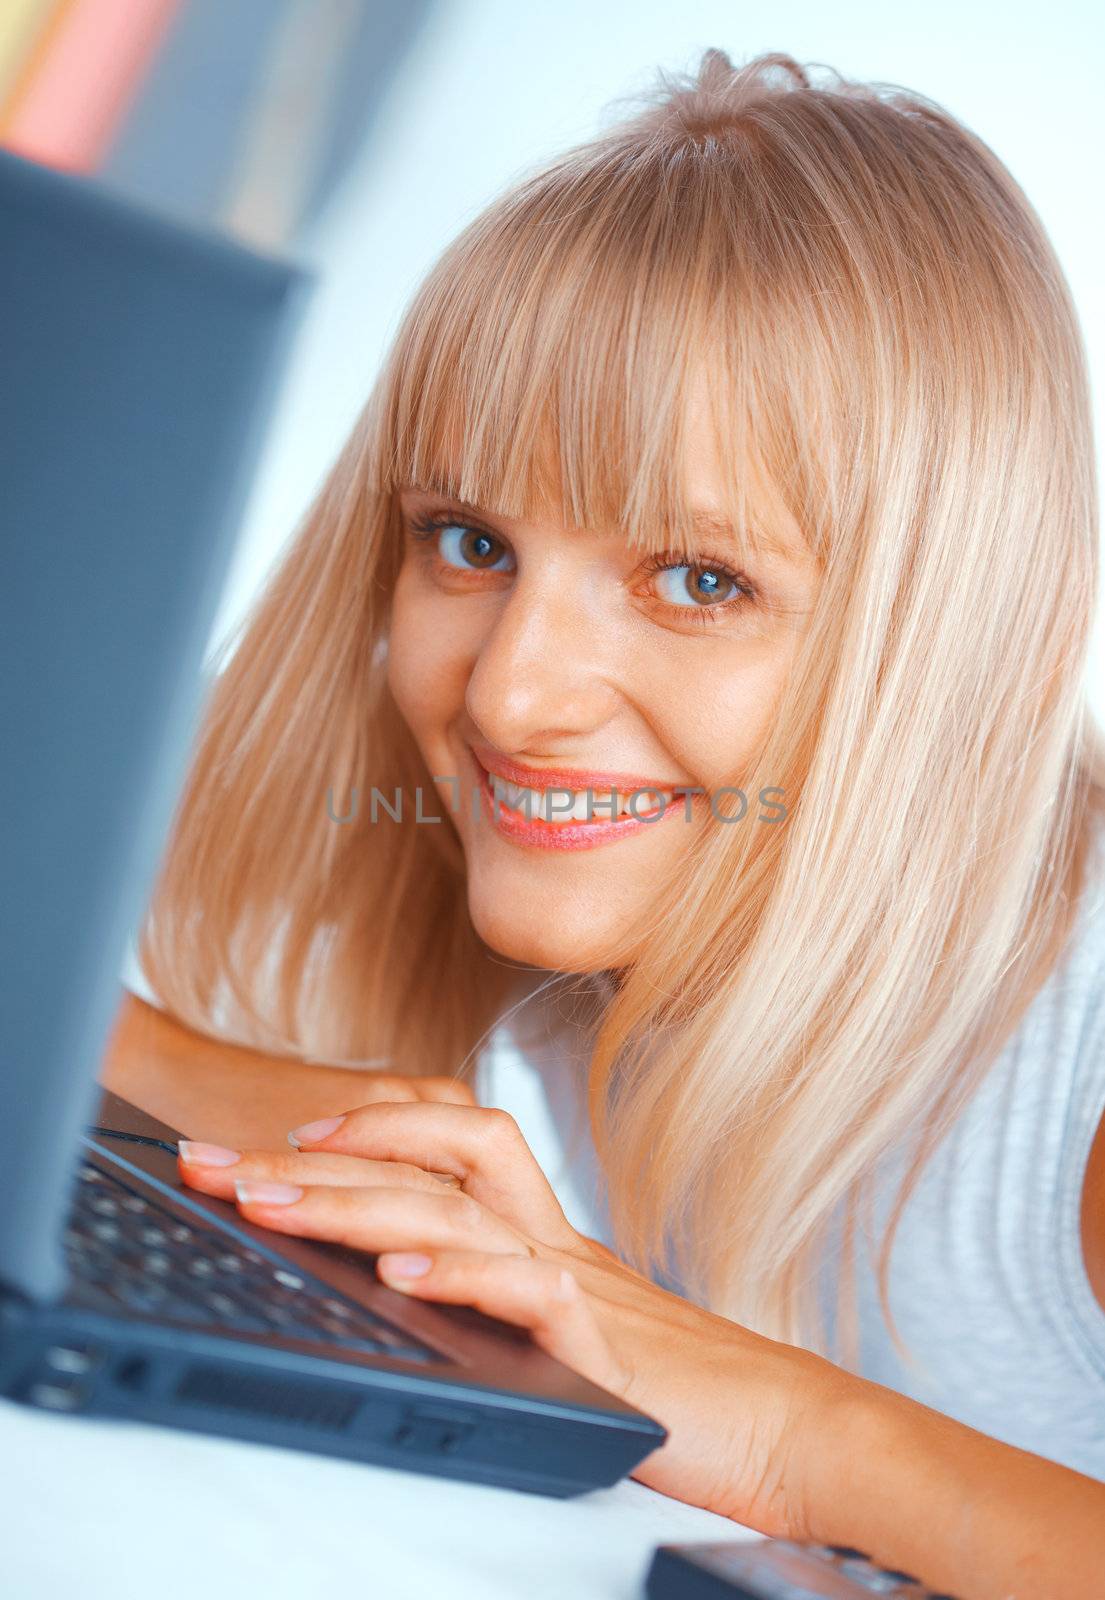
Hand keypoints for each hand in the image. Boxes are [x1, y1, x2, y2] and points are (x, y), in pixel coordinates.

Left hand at [177, 1099, 849, 1533]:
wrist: (792, 1427)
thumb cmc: (682, 1388)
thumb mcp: (569, 1328)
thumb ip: (505, 1298)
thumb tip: (411, 1286)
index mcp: (540, 1233)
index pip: (446, 1139)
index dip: (363, 1123)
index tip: (282, 1136)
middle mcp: (550, 1238)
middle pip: (422, 1160)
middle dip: (311, 1153)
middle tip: (217, 1162)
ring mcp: (575, 1281)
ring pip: (454, 1206)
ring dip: (352, 1196)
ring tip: (268, 1199)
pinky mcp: (601, 1341)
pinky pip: (524, 1288)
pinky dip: (458, 1272)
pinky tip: (397, 1272)